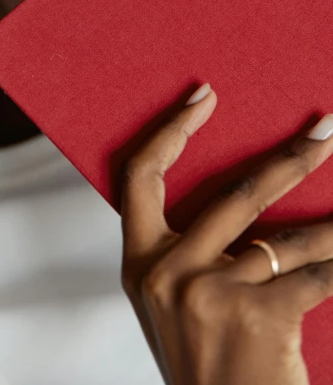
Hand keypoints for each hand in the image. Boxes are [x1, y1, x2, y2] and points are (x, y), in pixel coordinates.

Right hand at [121, 83, 332, 384]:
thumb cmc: (206, 368)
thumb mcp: (174, 308)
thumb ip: (188, 255)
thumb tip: (241, 196)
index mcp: (140, 264)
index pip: (141, 176)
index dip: (171, 130)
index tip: (204, 97)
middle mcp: (167, 272)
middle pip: (236, 191)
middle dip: (292, 157)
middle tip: (325, 130)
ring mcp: (210, 292)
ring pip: (288, 236)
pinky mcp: (256, 315)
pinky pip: (315, 275)